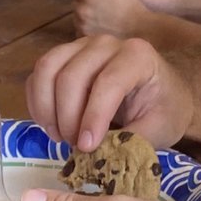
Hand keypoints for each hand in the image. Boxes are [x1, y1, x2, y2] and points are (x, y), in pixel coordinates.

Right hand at [23, 33, 191, 150]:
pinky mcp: (62, 55)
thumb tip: (99, 156)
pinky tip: (49, 124)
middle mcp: (105, 43)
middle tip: (75, 146)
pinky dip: (37, 101)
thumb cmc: (163, 109)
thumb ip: (130, 140)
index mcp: (136, 56)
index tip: (86, 147)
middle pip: (71, 76)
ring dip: (46, 108)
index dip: (93, 117)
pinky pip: (38, 74)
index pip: (107, 83)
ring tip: (59, 136)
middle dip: (68, 117)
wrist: (160, 92)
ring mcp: (79, 45)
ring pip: (46, 69)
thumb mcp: (159, 129)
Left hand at [71, 0, 156, 39]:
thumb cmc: (132, 6)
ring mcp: (82, 24)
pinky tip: (100, 29)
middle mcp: (81, 8)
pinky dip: (87, 29)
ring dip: (84, 17)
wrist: (143, 30)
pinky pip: (80, 30)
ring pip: (77, 17)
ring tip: (102, 20)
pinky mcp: (85, 37)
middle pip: (75, 3)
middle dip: (84, 4)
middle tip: (101, 9)